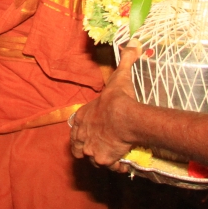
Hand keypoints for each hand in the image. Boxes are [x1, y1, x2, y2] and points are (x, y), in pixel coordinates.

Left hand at [70, 45, 139, 168]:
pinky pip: (108, 166)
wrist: (125, 117)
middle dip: (86, 148)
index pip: (75, 126)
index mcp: (83, 117)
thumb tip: (132, 42)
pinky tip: (122, 162)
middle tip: (99, 147)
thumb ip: (126, 59)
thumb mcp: (120, 76)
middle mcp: (83, 135)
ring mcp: (91, 149)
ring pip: (92, 158)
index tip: (88, 132)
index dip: (79, 130)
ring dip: (100, 158)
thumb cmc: (119, 98)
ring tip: (112, 156)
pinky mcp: (102, 159)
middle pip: (78, 147)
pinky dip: (114, 165)